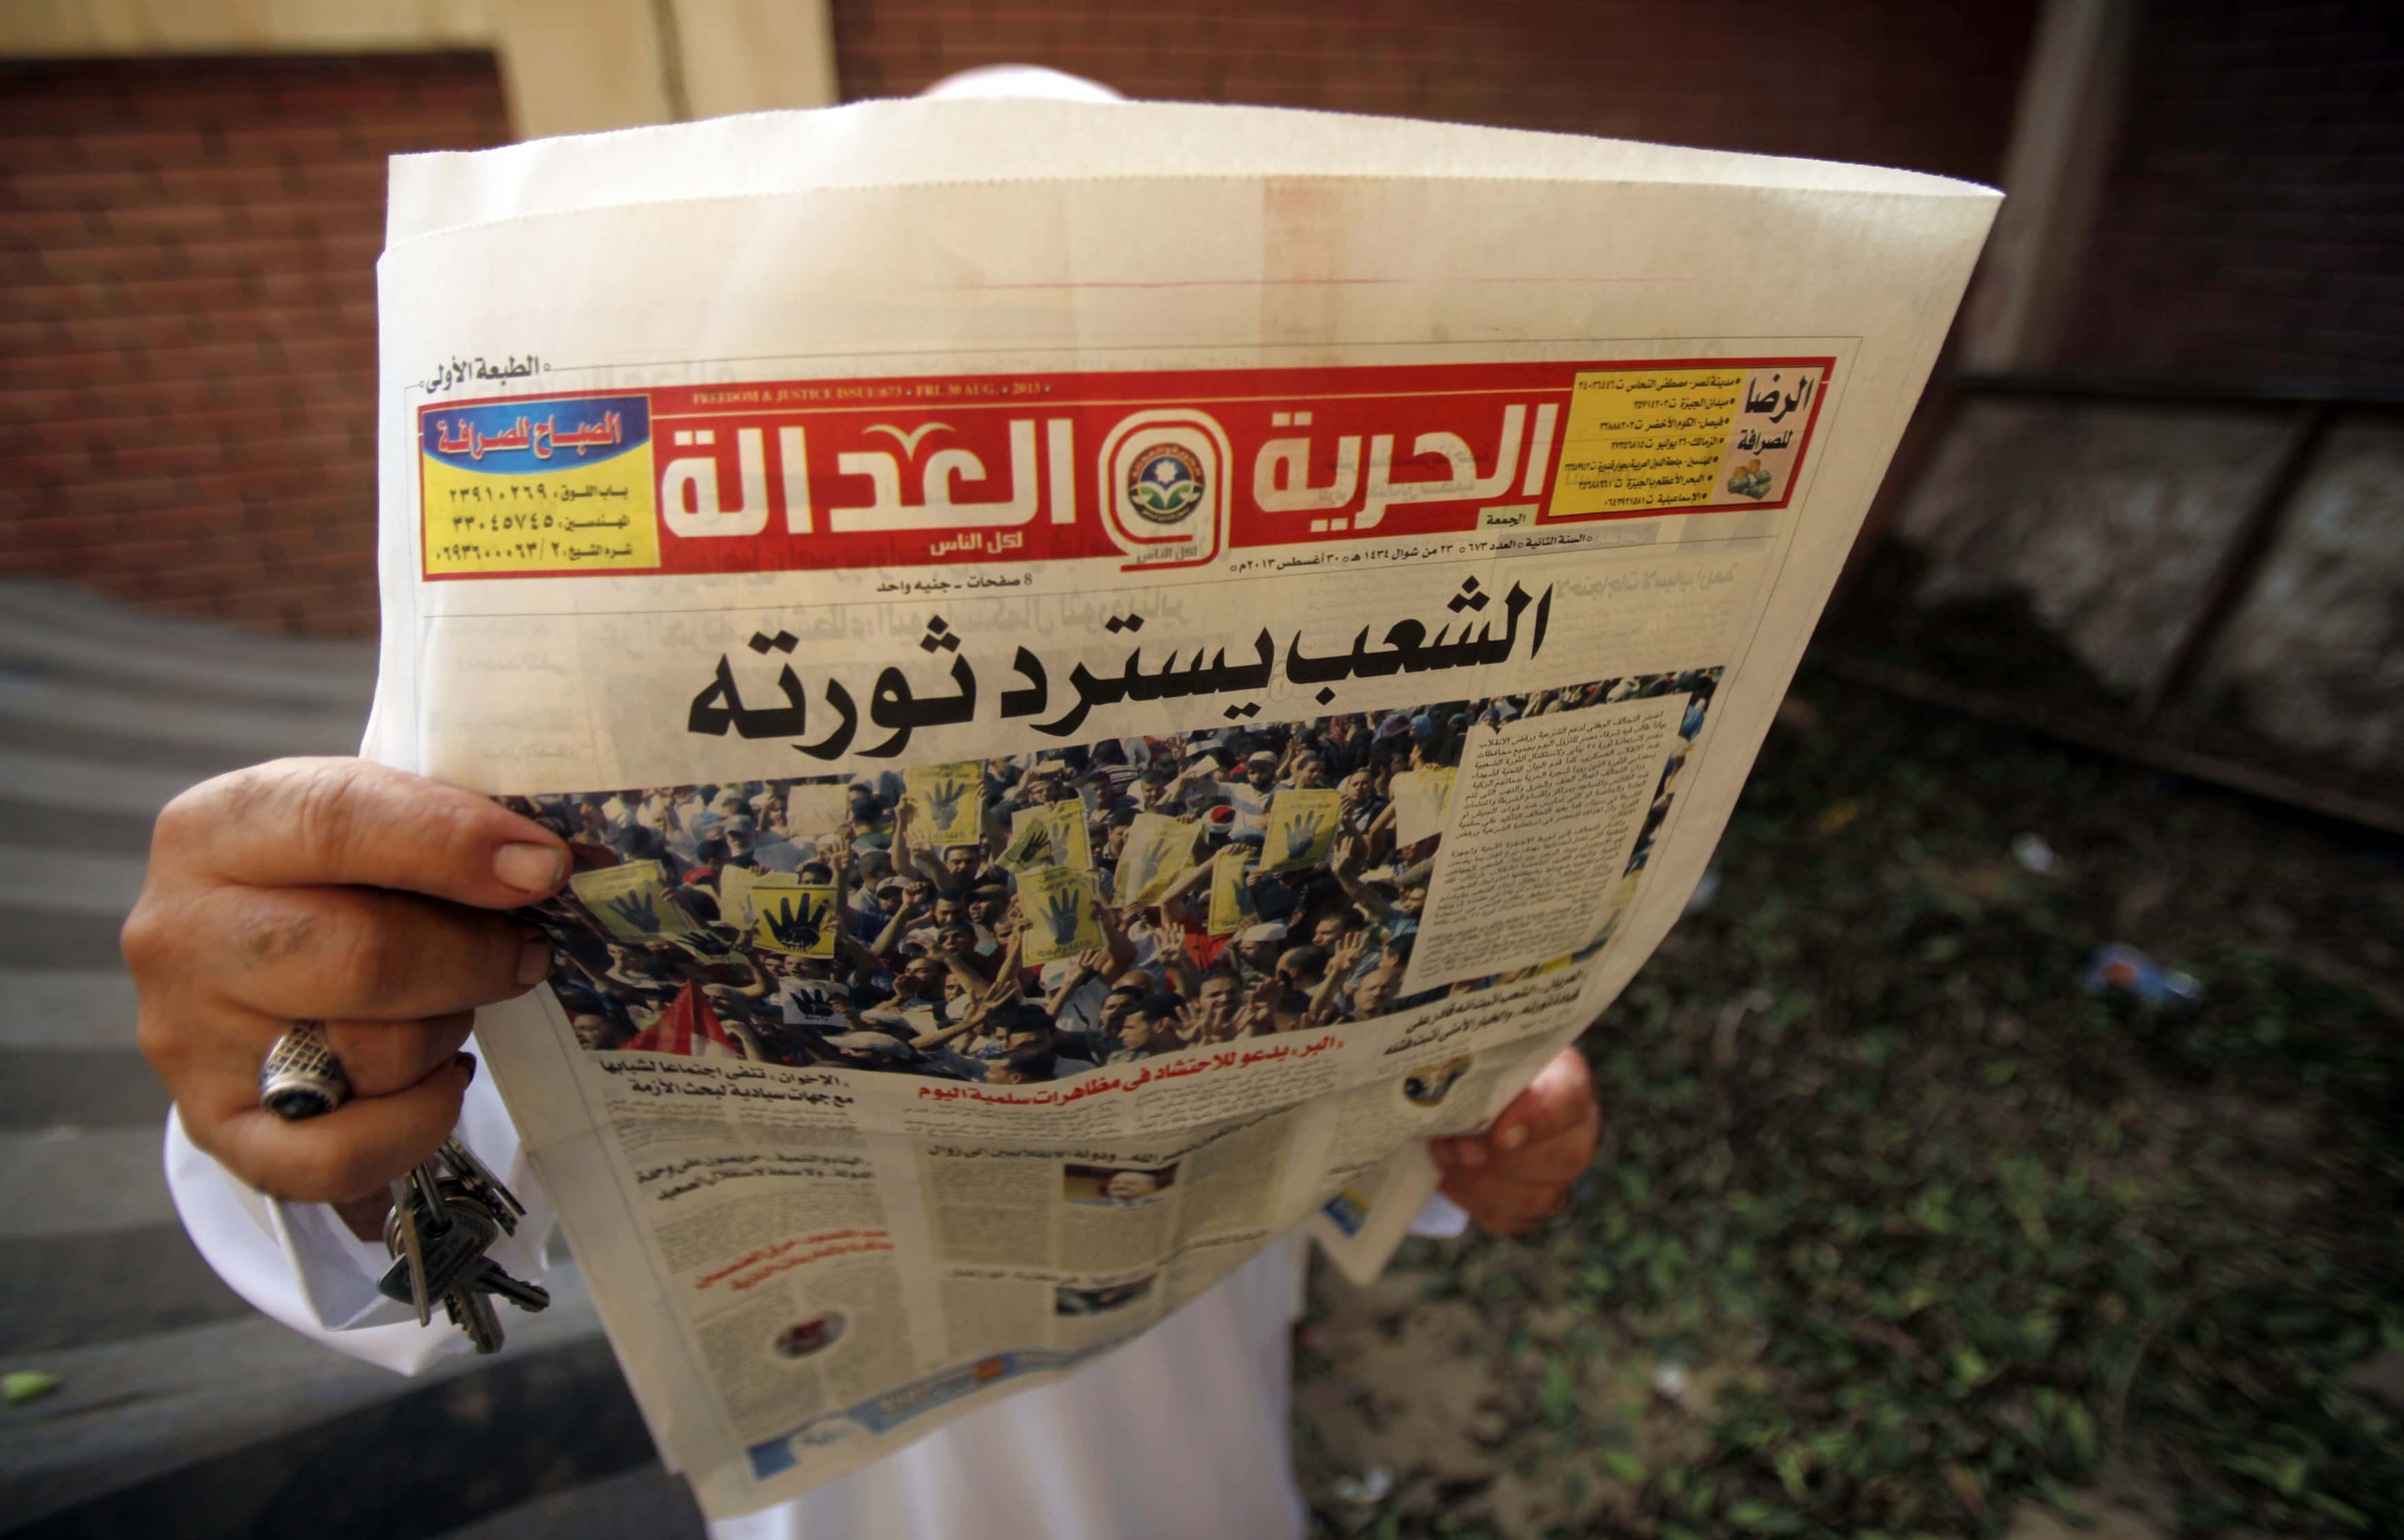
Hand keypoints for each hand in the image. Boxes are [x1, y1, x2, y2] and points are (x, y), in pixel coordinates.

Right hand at [124, 758, 566, 1204]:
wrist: (246, 957)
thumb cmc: (329, 877)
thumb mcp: (364, 816)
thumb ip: (436, 825)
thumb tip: (535, 866)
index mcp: (216, 828)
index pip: (339, 823)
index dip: (455, 846)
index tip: (541, 869)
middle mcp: (181, 932)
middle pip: (363, 958)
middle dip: (474, 959)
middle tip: (522, 953)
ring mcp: (188, 1038)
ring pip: (368, 1055)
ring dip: (445, 1034)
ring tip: (447, 1008)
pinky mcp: (214, 1126)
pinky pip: (338, 1157)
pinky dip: (416, 1125)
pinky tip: (437, 1083)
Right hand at [603, 891, 661, 934]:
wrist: (647, 928)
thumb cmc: (654, 924)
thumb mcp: (656, 922)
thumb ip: (654, 919)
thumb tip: (648, 917)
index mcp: (647, 910)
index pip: (648, 904)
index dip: (648, 899)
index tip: (648, 893)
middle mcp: (639, 910)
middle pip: (636, 903)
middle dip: (633, 898)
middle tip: (631, 891)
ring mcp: (632, 912)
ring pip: (627, 906)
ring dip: (622, 902)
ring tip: (616, 896)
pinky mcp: (627, 916)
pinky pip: (619, 912)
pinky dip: (614, 908)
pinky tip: (609, 905)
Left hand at [764, 895, 826, 950]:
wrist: (795, 955)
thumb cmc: (806, 942)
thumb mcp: (814, 939)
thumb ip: (817, 930)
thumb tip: (820, 921)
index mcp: (810, 929)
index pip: (817, 918)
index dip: (821, 909)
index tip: (825, 900)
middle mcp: (799, 928)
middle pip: (802, 913)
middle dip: (804, 903)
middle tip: (806, 894)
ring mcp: (788, 930)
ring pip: (787, 917)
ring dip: (785, 907)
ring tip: (784, 898)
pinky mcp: (779, 933)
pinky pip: (773, 924)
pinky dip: (769, 917)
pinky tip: (765, 910)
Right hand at [1330, 928, 1370, 974]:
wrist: (1339, 974)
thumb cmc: (1346, 970)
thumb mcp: (1350, 965)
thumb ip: (1351, 960)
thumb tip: (1350, 958)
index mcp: (1357, 955)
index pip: (1362, 946)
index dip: (1365, 940)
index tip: (1368, 934)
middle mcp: (1351, 953)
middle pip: (1355, 944)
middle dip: (1357, 938)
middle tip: (1359, 932)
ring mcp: (1345, 954)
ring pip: (1347, 944)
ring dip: (1348, 939)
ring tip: (1349, 933)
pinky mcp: (1338, 955)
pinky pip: (1339, 948)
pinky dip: (1338, 945)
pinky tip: (1339, 941)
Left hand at [1429, 1049, 1598, 1237]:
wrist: (1470, 1092)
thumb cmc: (1479, 1066)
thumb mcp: (1479, 1054)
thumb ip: (1476, 1071)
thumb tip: (1450, 1099)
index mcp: (1568, 1078)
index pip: (1570, 1098)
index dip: (1538, 1118)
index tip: (1499, 1134)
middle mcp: (1578, 1129)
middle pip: (1563, 1157)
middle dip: (1502, 1159)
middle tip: (1456, 1146)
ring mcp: (1562, 1173)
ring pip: (1539, 1197)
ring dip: (1482, 1183)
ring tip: (1445, 1157)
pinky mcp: (1536, 1204)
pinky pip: (1512, 1219)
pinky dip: (1475, 1202)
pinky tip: (1449, 1178)